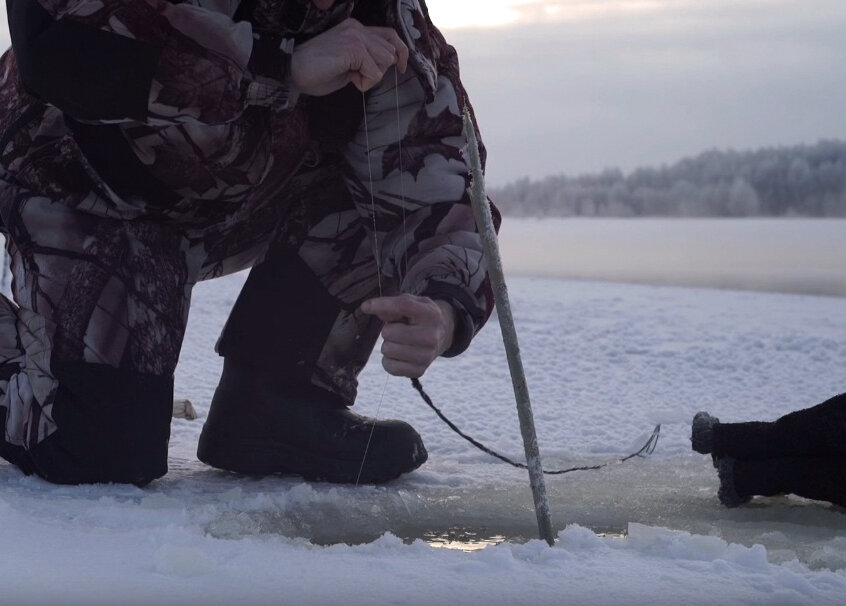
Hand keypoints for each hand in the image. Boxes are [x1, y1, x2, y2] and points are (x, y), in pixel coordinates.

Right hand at [291, 18, 408, 95]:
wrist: (292, 70)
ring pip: (386, 61)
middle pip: (391, 51)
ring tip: (350, 76)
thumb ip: (365, 59)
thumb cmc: (315, 72)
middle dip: (379, 69)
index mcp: (355, 28)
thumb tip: (382, 67)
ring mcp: (356, 36)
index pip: (390, 35)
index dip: (401, 52)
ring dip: (372, 76)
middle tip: (355, 75)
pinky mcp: (354, 48)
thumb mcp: (347, 64)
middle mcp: (358, 28)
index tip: (402, 67)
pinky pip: (375, 72)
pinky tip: (348, 79)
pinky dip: (365, 82)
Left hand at [360, 294, 455, 377]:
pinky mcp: (419, 370)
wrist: (441, 335)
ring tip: (399, 342)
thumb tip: (367, 307)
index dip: (381, 305)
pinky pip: (389, 367)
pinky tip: (398, 355)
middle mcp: (431, 336)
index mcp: (431, 314)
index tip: (365, 306)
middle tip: (397, 329)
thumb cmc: (419, 317)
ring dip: (388, 345)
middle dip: (387, 330)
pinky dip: (388, 360)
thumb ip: (391, 304)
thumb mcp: (412, 304)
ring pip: (387, 350)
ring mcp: (427, 356)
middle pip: (390, 332)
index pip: (402, 306)